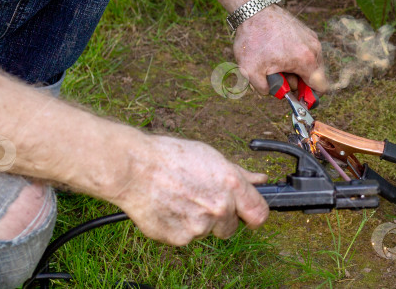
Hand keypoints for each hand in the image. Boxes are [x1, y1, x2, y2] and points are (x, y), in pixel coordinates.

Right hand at [113, 135, 268, 245]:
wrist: (135, 169)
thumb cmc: (171, 157)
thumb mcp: (211, 156)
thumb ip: (239, 173)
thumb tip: (260, 180)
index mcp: (231, 185)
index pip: (259, 214)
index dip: (254, 215)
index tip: (247, 214)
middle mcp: (220, 208)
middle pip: (232, 227)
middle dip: (221, 218)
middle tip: (202, 201)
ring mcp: (200, 226)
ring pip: (207, 231)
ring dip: (198, 221)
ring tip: (180, 199)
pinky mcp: (180, 238)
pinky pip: (186, 237)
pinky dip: (179, 227)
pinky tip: (169, 208)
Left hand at [233, 5, 327, 93]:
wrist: (253, 9)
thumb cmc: (253, 39)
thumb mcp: (251, 71)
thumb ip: (265, 90)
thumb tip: (274, 92)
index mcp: (306, 61)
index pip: (322, 87)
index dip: (310, 96)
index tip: (296, 96)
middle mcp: (314, 48)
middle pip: (315, 76)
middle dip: (297, 81)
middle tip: (278, 76)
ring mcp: (311, 38)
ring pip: (309, 63)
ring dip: (295, 68)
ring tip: (275, 62)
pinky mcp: (306, 31)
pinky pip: (305, 51)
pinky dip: (294, 55)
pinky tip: (277, 51)